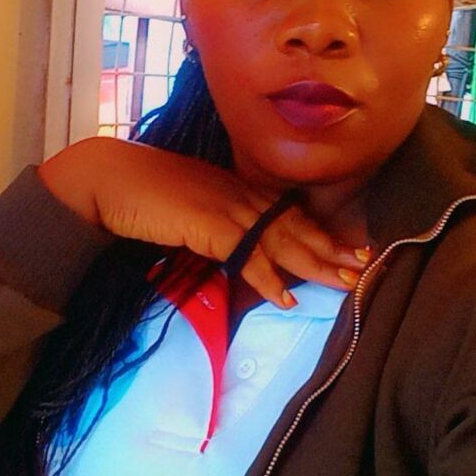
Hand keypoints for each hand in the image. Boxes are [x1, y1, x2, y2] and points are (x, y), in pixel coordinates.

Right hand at [38, 137, 370, 308]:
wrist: (109, 179)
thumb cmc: (146, 194)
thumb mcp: (192, 208)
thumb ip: (218, 225)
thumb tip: (235, 248)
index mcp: (238, 190)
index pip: (289, 214)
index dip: (320, 233)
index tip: (349, 247)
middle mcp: (240, 196)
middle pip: (296, 226)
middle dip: (333, 249)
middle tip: (366, 265)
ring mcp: (226, 209)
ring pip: (282, 241)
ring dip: (316, 264)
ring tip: (347, 282)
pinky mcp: (208, 225)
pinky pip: (246, 256)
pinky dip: (268, 278)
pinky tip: (288, 297)